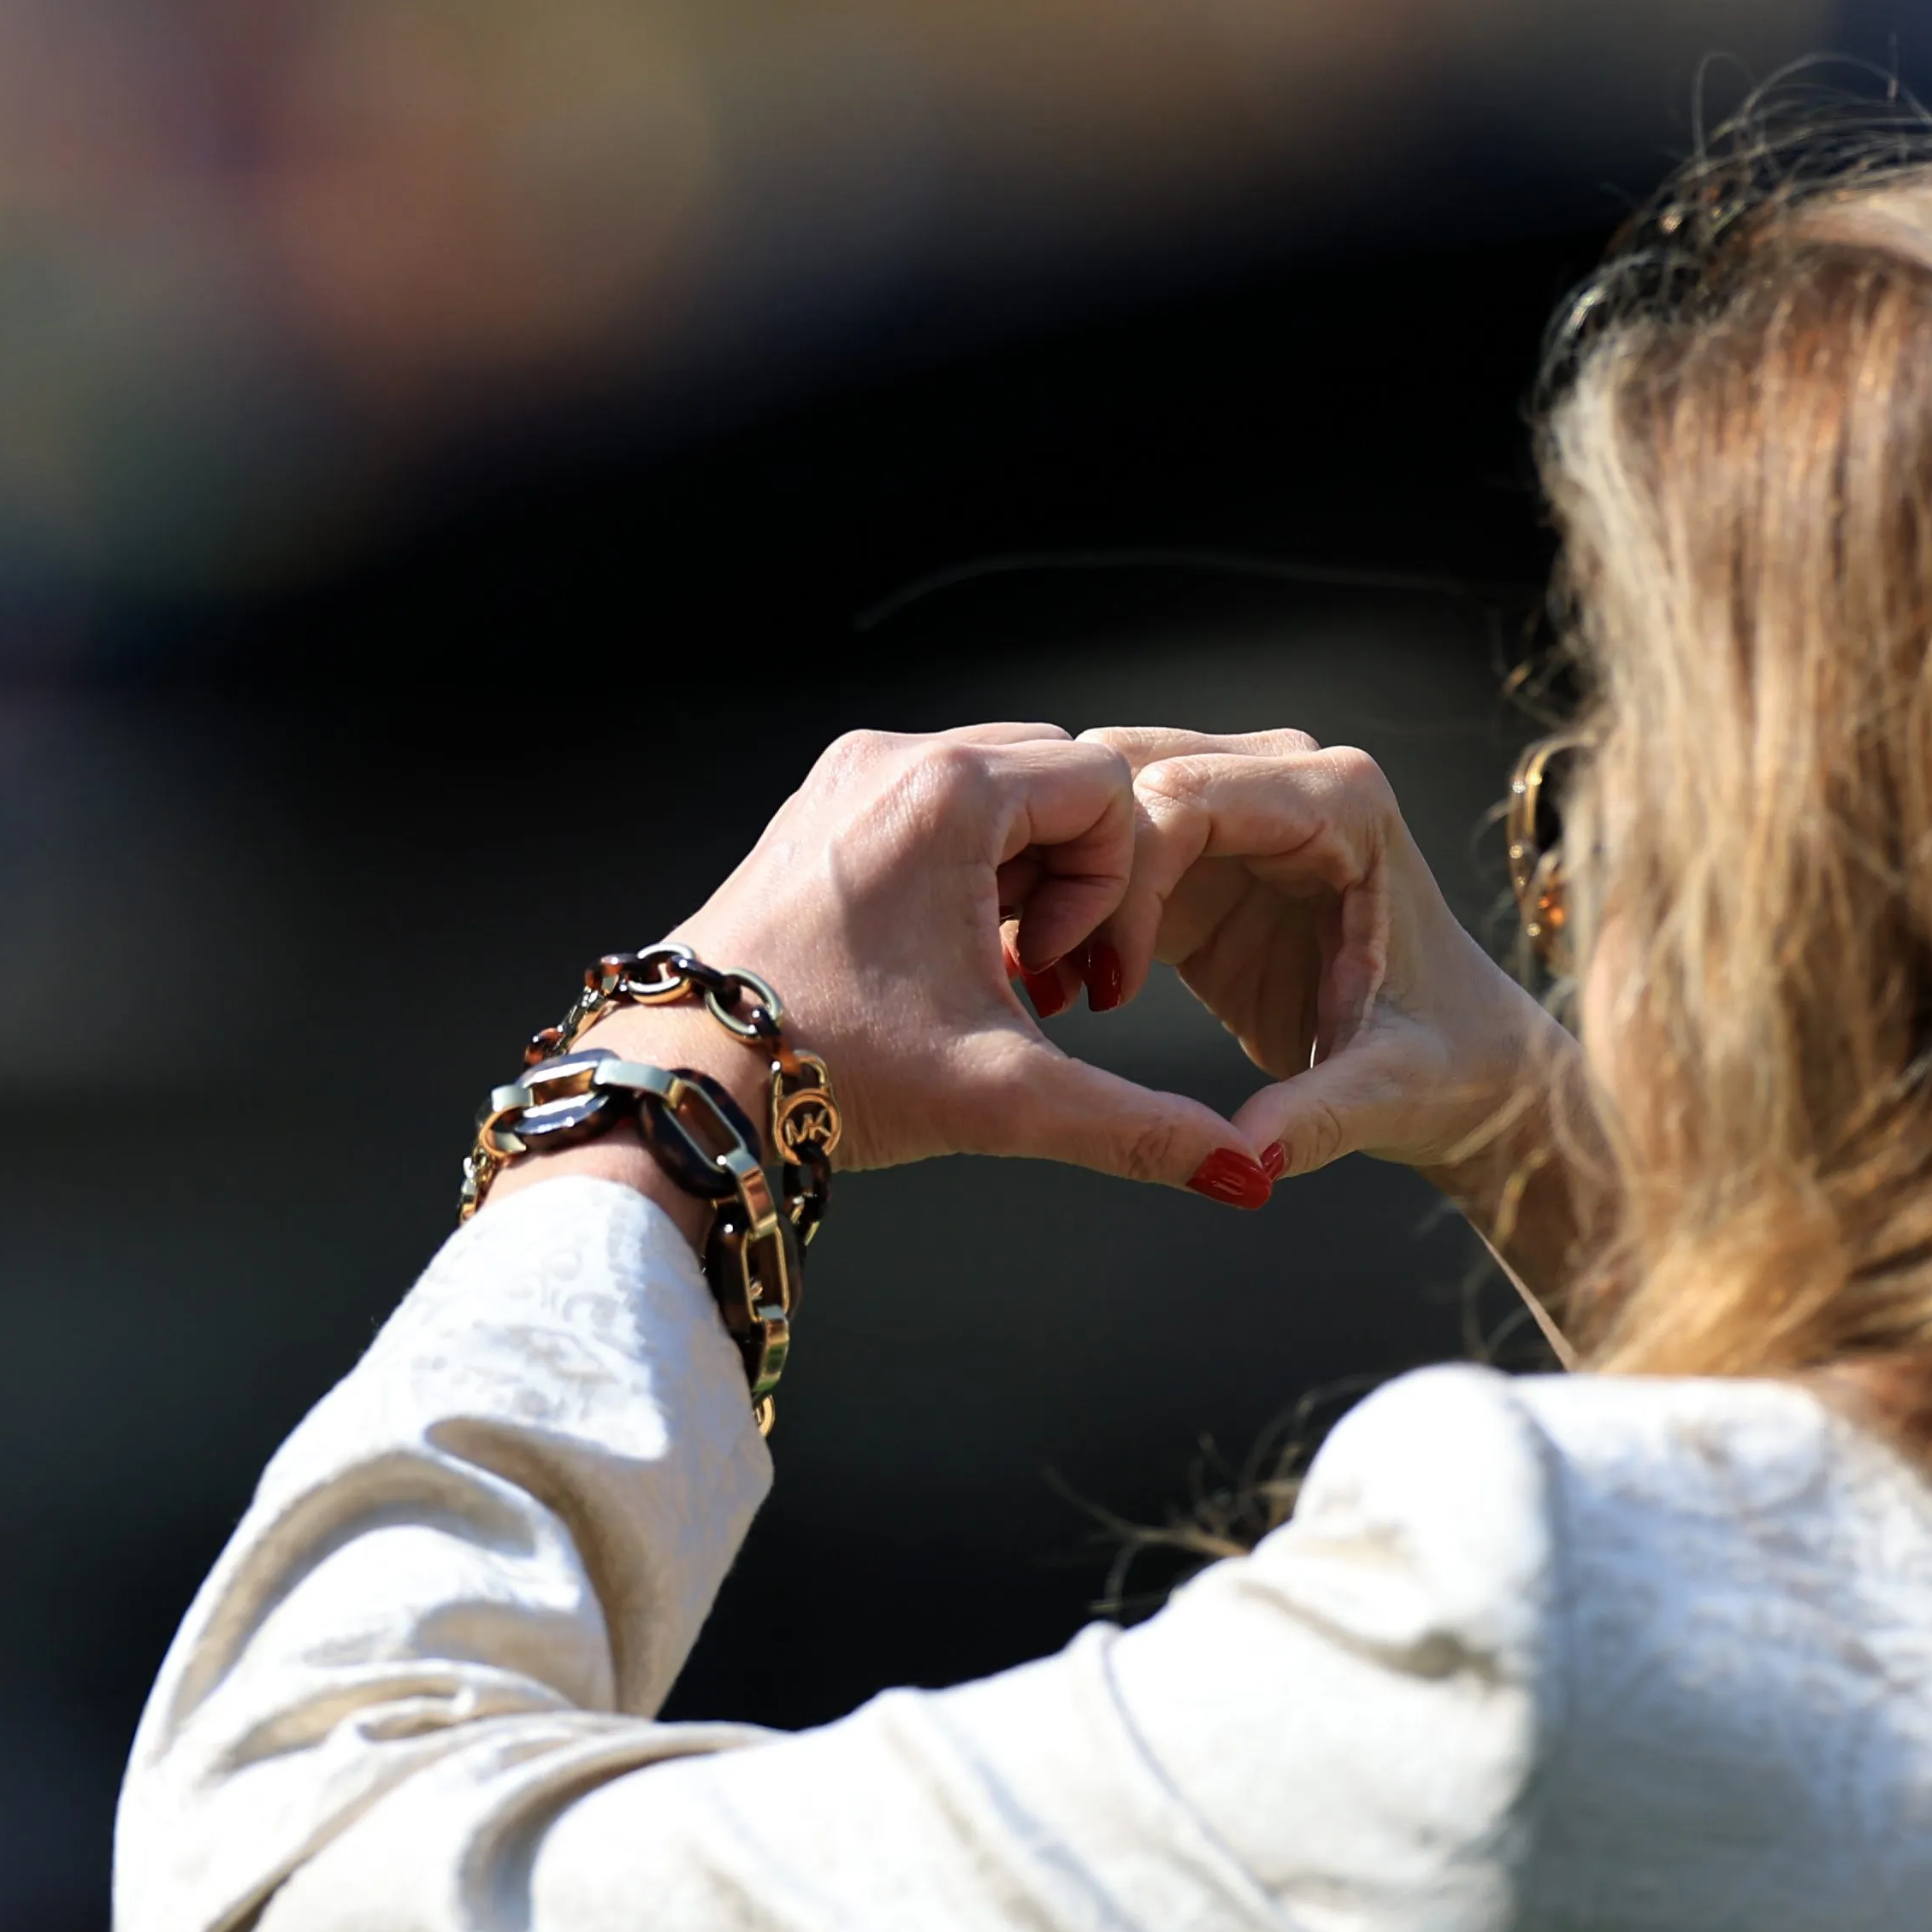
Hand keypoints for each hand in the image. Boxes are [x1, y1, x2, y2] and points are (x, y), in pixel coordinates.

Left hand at [493, 726, 1268, 1228]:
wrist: (687, 1082)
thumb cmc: (830, 1072)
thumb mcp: (1005, 1095)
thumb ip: (1138, 1125)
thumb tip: (1244, 1173)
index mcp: (947, 792)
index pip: (1109, 788)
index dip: (1115, 889)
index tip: (1063, 978)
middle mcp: (895, 757)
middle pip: (1058, 778)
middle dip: (1072, 880)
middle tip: (1032, 980)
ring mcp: (850, 774)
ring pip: (1000, 790)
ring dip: (1023, 877)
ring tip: (988, 975)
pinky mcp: (823, 804)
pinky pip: (937, 804)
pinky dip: (966, 870)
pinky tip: (942, 959)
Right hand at [1091, 729, 1572, 1183]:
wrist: (1460, 1064)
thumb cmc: (1448, 1064)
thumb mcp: (1389, 1094)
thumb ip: (1319, 1117)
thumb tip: (1247, 1160)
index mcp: (1344, 802)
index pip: (1190, 796)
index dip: (1126, 884)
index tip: (1107, 992)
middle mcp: (1291, 778)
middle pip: (1130, 769)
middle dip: (1078, 870)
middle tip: (1050, 981)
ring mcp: (1243, 810)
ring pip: (1104, 797)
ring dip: (1064, 883)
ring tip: (1053, 985)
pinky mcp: (1203, 861)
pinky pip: (1108, 853)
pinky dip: (1071, 906)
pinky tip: (1061, 985)